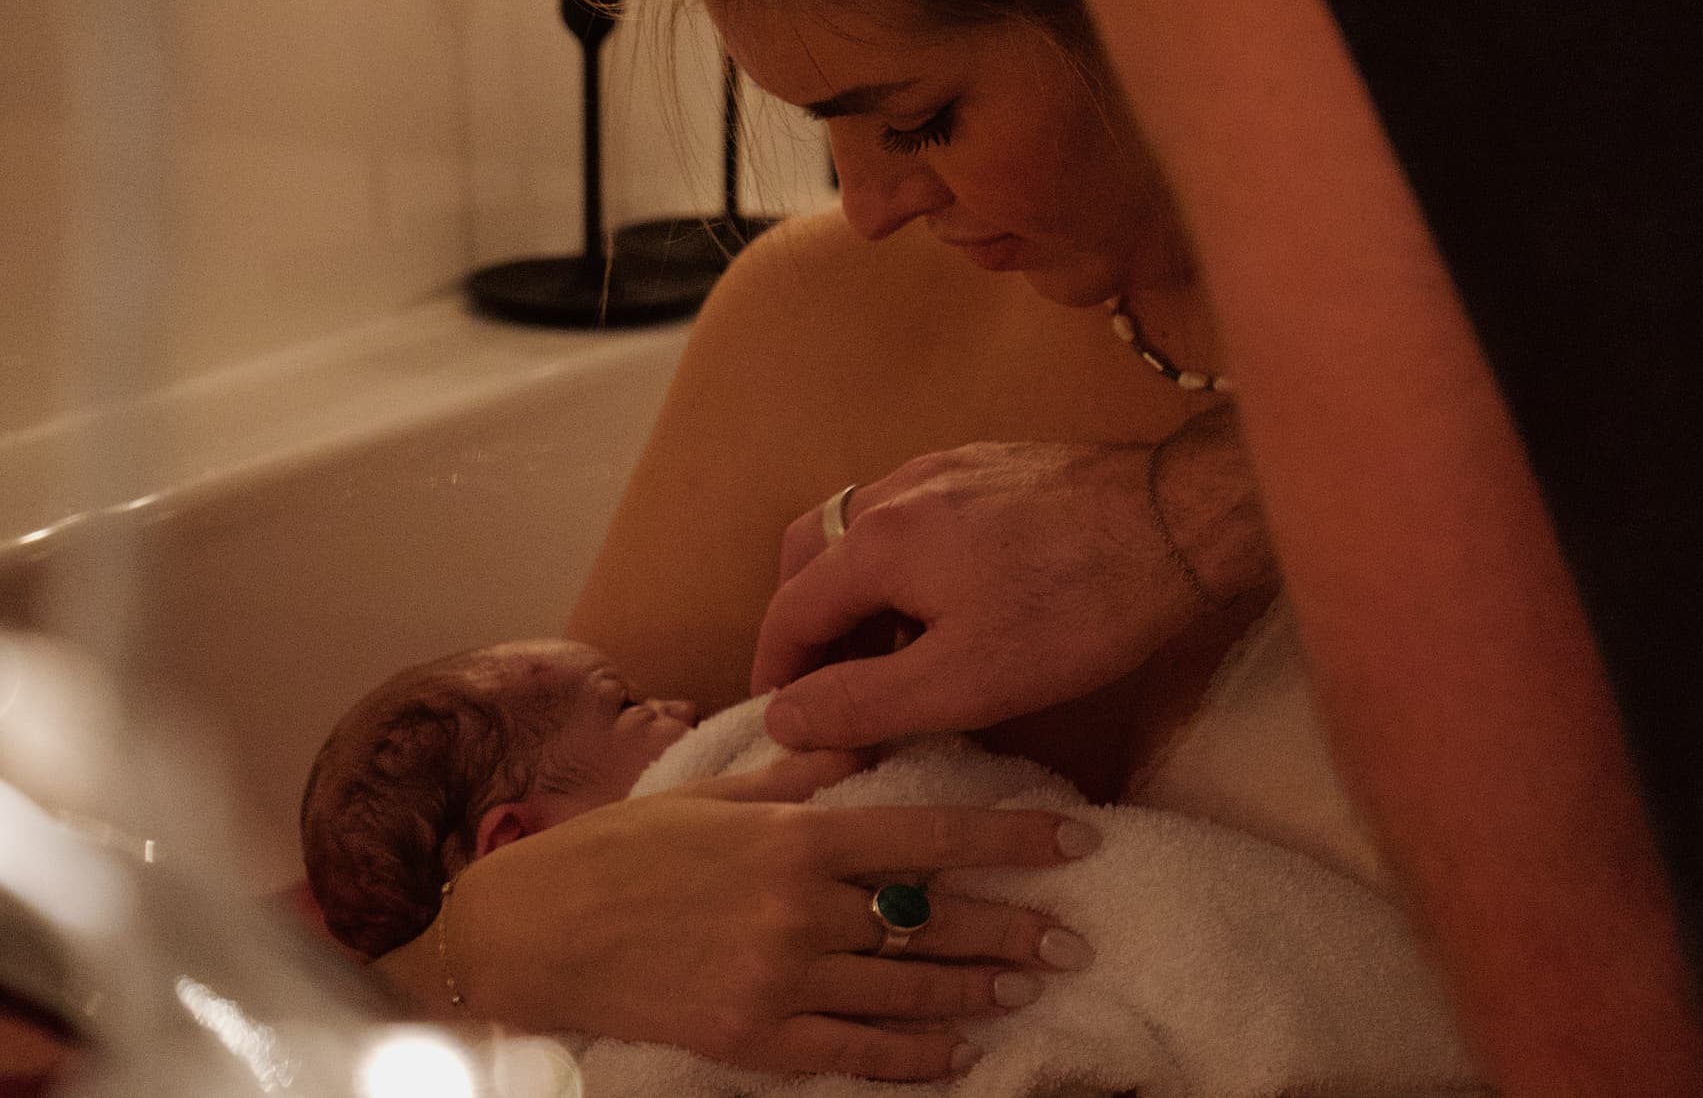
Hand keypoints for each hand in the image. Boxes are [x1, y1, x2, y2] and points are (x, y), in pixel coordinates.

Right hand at [439, 748, 1097, 1080]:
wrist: (534, 932)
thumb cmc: (621, 849)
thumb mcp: (712, 795)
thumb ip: (800, 775)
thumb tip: (870, 742)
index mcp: (793, 837)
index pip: (928, 831)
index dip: (1008, 836)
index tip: (1073, 839)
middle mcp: (798, 910)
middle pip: (932, 919)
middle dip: (1010, 927)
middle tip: (1072, 936)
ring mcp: (778, 981)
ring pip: (906, 988)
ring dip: (976, 990)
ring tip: (1028, 984)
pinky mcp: (753, 1040)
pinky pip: (853, 1054)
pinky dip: (911, 1056)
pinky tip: (956, 1054)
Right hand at [752, 432, 1265, 750]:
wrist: (1178, 522)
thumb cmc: (1076, 610)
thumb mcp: (963, 682)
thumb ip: (863, 702)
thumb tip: (784, 716)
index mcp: (876, 541)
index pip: (788, 611)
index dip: (775, 675)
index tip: (779, 722)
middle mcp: (898, 489)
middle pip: (811, 555)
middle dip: (805, 623)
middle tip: (824, 684)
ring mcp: (946, 467)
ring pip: (864, 530)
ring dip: (856, 594)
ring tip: (890, 657)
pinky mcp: (991, 465)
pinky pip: (915, 514)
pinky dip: (902, 564)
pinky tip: (948, 605)